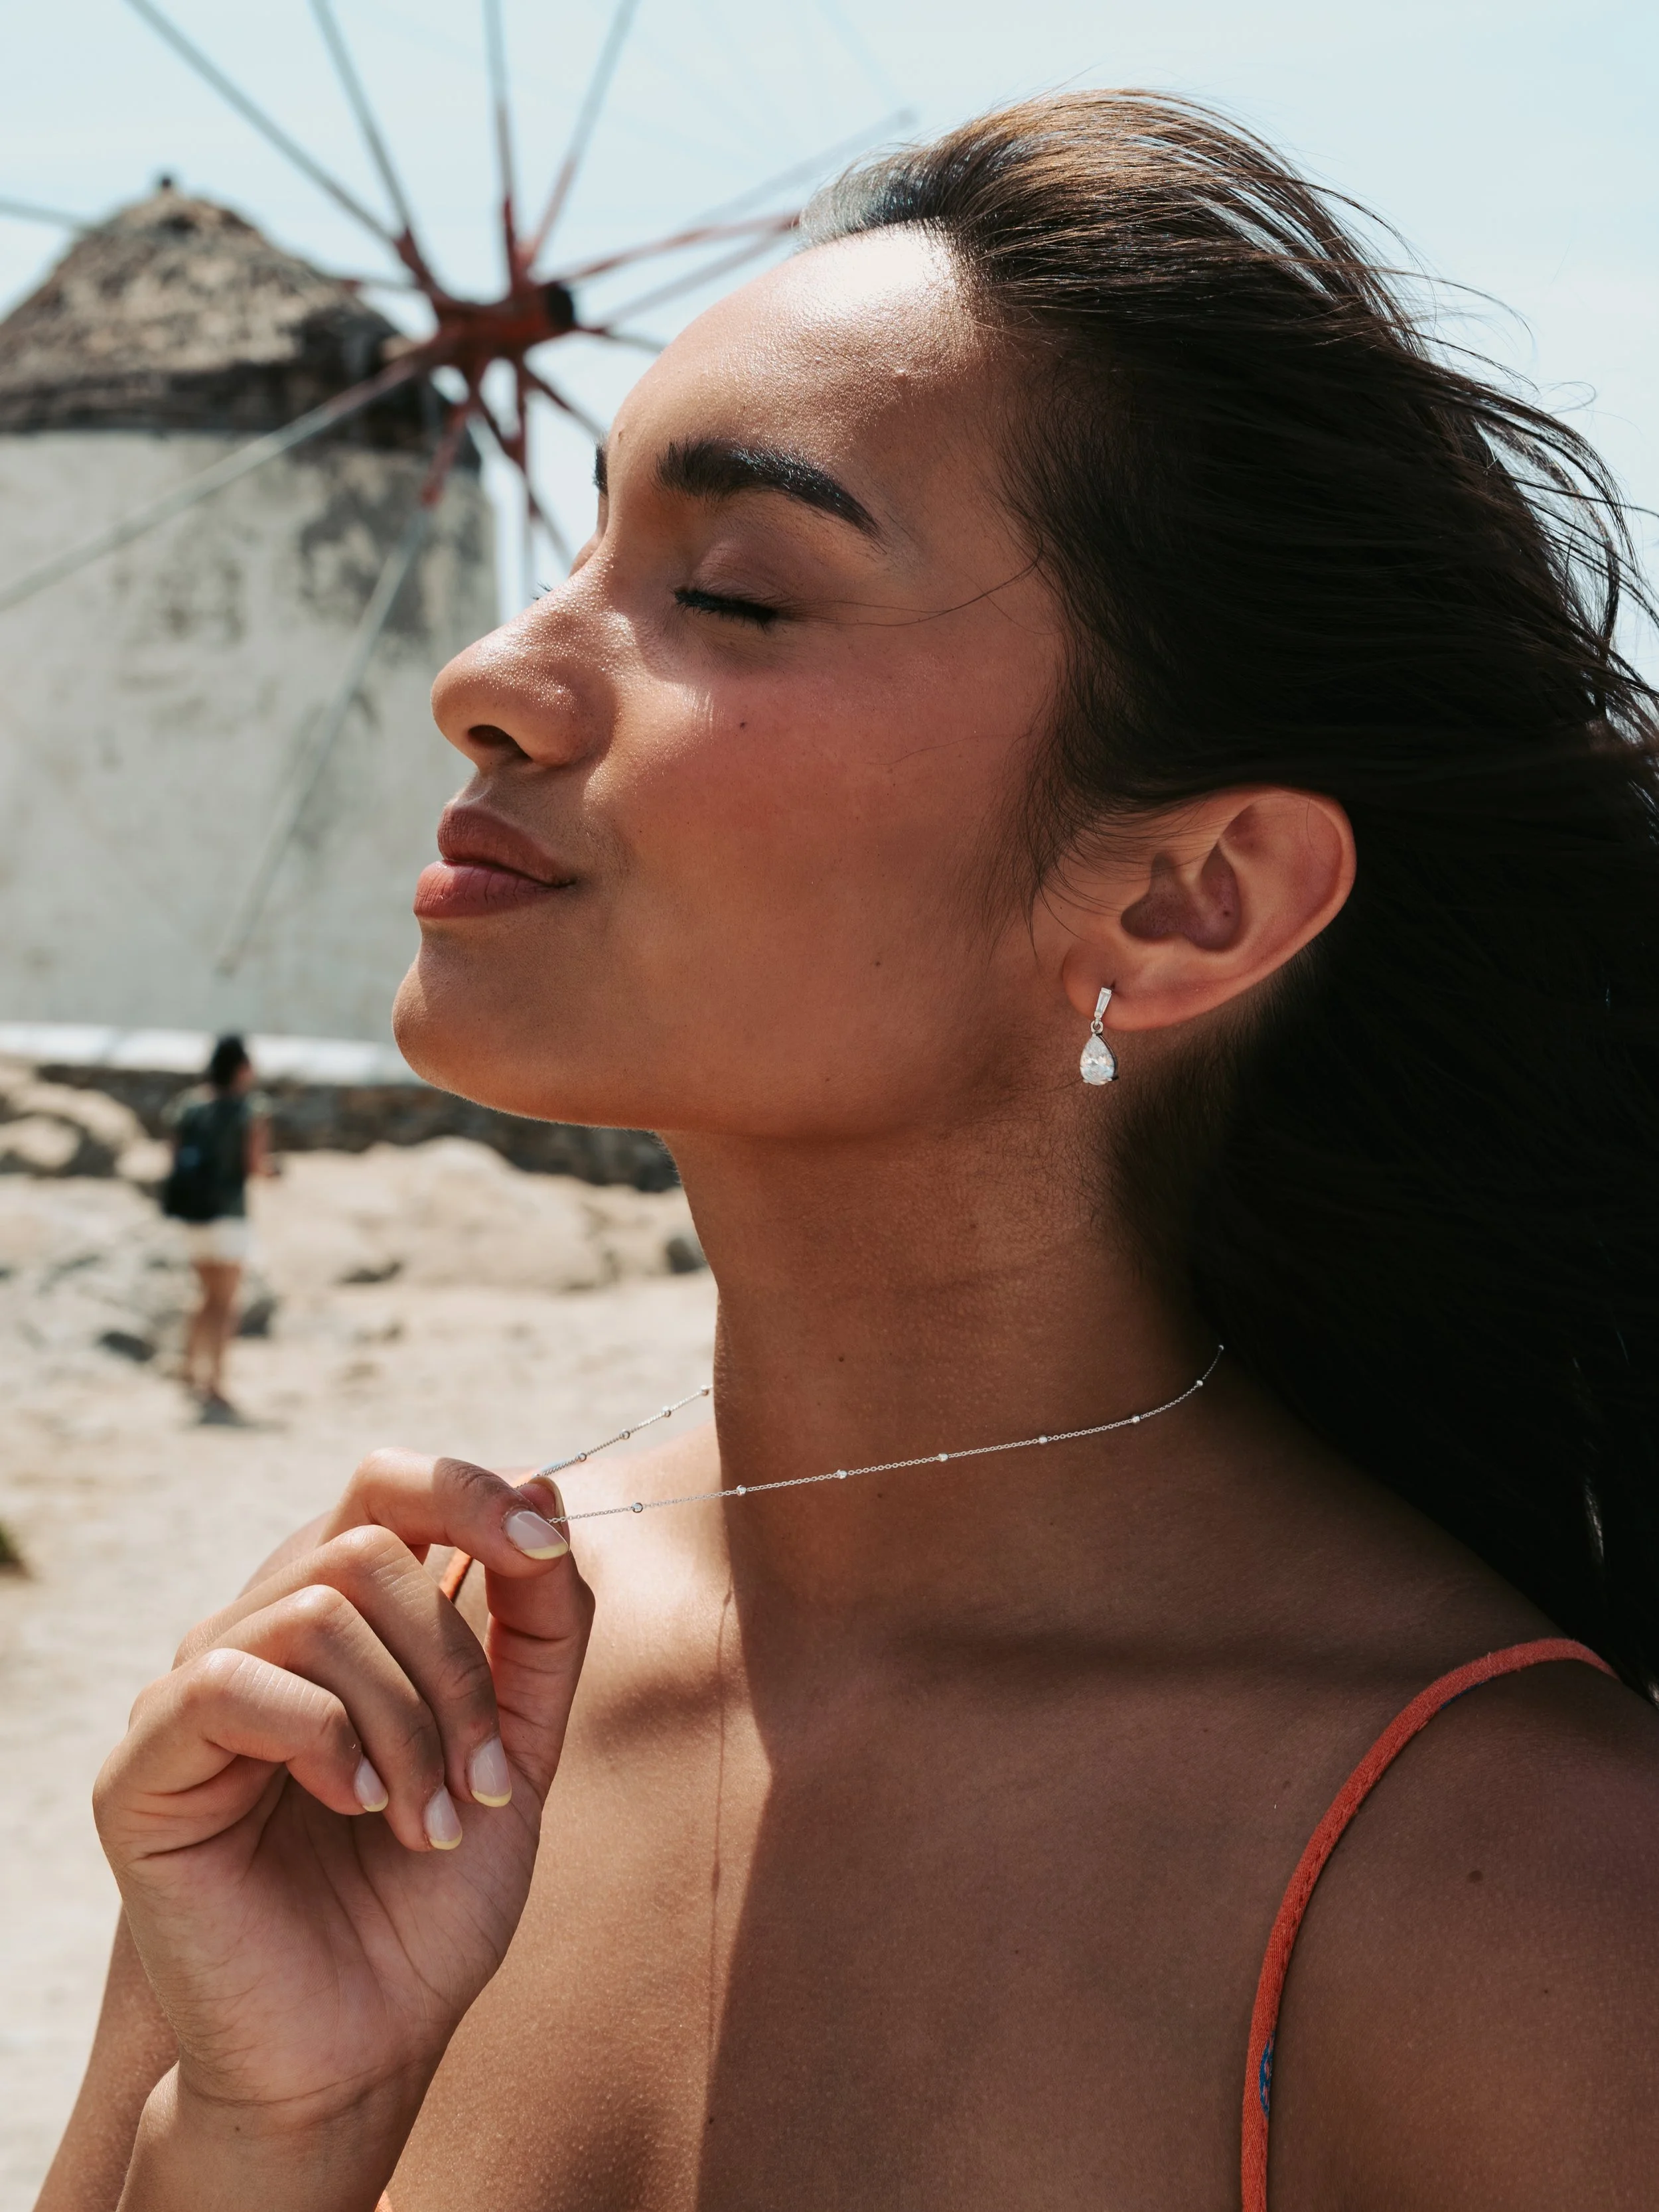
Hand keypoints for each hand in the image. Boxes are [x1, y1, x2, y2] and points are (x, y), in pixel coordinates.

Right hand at [95, 1452, 587, 2189]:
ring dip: (409, 1720)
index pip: (390, 1484)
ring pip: (316, 1607)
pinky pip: (230, 1680)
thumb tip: (543, 1488)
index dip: (472, 1494)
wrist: (363, 2043)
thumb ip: (541, 1626)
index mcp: (345, 1617)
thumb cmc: (430, 1898)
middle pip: (369, 1541)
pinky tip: (361, 1806)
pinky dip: (324, 1737)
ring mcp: (195, 1692)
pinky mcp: (143, 1767)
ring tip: (431, 1820)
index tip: (546, 1548)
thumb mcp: (519, 1748)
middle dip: (459, 1661)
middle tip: (487, 1782)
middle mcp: (263, 1632)